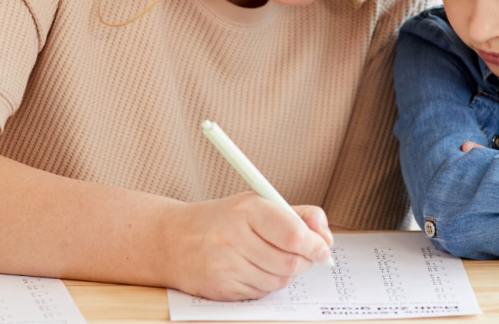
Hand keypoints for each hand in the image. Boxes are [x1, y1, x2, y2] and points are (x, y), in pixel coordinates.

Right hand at [156, 193, 335, 300]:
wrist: (172, 240)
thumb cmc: (221, 220)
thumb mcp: (256, 204)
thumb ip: (296, 215)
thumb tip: (325, 238)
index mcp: (247, 209)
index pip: (293, 234)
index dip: (314, 245)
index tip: (322, 248)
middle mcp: (233, 237)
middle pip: (290, 263)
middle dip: (303, 262)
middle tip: (301, 255)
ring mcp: (225, 265)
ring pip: (278, 281)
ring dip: (284, 274)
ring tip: (270, 259)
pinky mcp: (221, 288)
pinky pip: (261, 293)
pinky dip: (265, 284)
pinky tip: (252, 269)